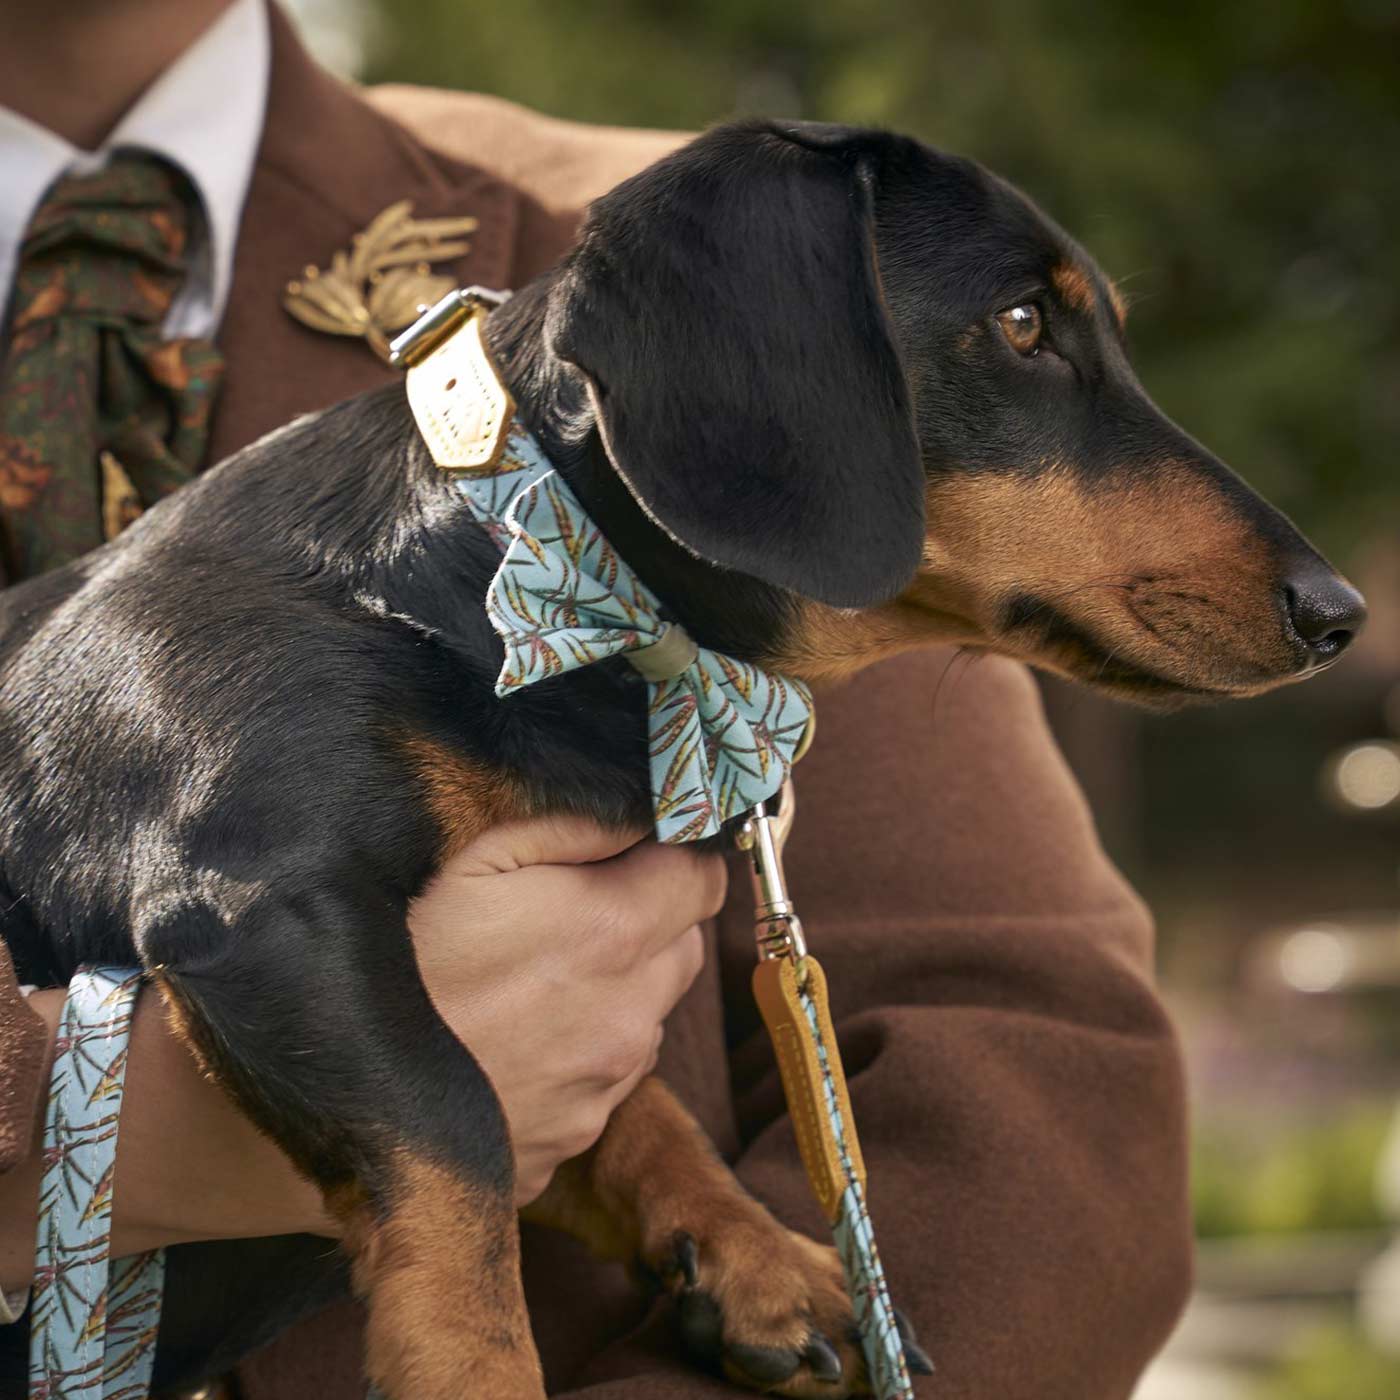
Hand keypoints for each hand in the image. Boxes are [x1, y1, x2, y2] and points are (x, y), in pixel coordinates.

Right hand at [0, 817, 722, 1290]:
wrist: (321, 1096)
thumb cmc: (387, 955)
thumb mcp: (472, 855)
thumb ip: (575, 828)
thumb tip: (645, 814)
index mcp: (611, 932)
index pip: (706, 880)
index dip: (678, 855)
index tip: (642, 850)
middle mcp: (629, 1016)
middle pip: (684, 945)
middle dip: (649, 916)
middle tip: (574, 906)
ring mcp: (605, 1088)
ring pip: (650, 1011)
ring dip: (618, 983)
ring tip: (531, 973)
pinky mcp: (575, 1139)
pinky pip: (610, 1075)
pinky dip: (585, 1046)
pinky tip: (515, 1034)